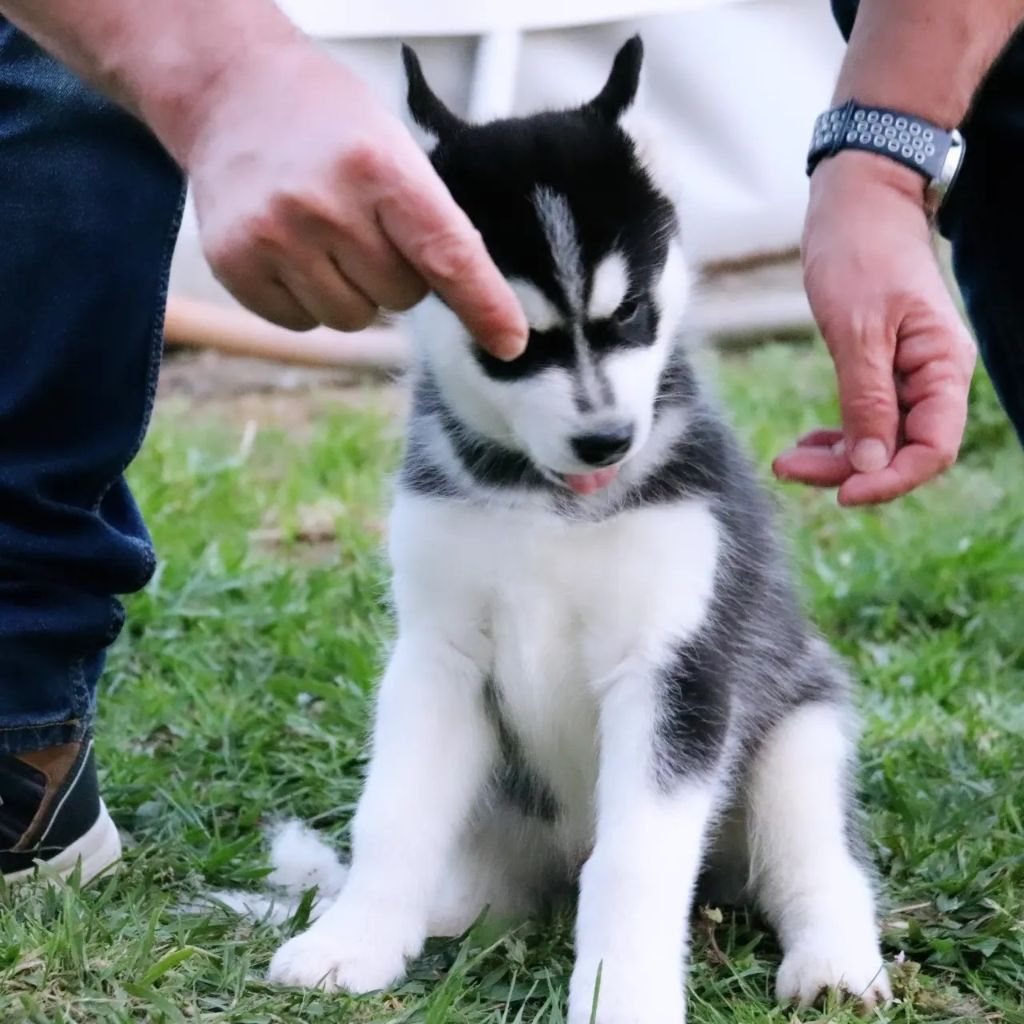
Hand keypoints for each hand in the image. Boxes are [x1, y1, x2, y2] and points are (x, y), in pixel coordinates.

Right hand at [180, 40, 526, 356]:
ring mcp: (274, 236)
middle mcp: (325, 204)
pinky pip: (302, 324)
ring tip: (325, 235)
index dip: (483, 302)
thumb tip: (486, 316)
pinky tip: (291, 250)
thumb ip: (434, 225)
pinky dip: (306, 300)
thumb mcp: (395, 149)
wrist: (232, 92)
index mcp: (380, 167)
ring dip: (350, 292)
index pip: (446, 253)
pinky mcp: (234, 263)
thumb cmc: (333, 128)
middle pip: (400, 298)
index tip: (510, 341)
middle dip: (395, 274)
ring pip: (351, 319)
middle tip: (365, 225)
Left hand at [773, 151, 975, 504]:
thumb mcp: (858, 330)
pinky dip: (839, 437)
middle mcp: (933, 378)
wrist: (857, 200)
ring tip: (788, 461)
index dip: (889, 479)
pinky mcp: (882, 369)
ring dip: (838, 458)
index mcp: (943, 368)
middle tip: (788, 469)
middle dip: (849, 470)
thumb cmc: (860, 252)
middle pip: (902, 451)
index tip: (841, 492)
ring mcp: (908, 375)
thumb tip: (872, 463)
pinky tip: (808, 444)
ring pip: (881, 440)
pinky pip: (868, 419)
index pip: (932, 449)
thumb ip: (867, 399)